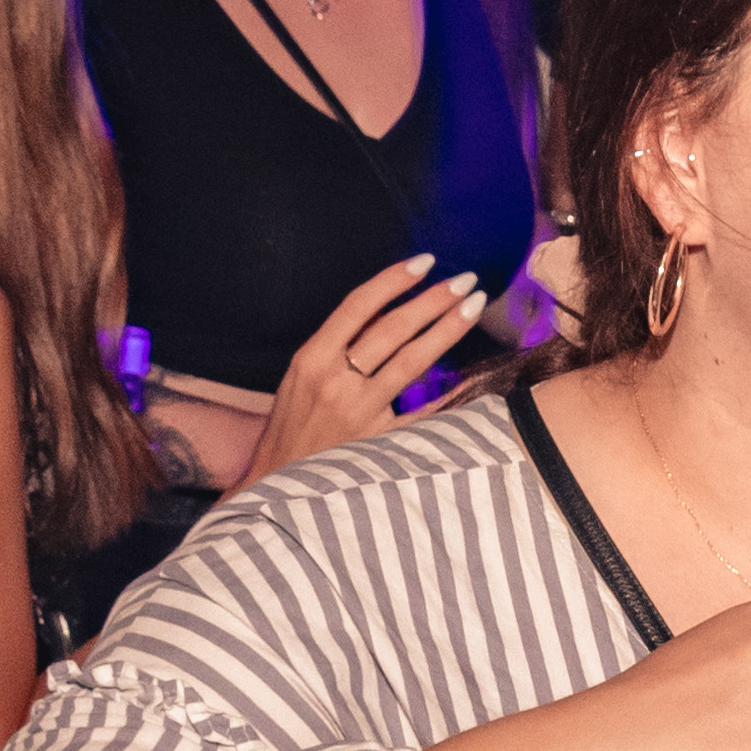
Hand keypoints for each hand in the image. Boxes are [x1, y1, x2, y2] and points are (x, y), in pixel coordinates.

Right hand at [236, 256, 484, 488]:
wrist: (277, 488)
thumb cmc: (292, 428)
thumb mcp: (301, 377)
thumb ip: (339, 345)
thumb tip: (388, 312)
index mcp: (311, 358)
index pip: (358, 306)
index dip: (393, 280)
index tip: (425, 262)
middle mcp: (335, 381)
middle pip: (392, 329)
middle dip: (432, 300)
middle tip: (465, 280)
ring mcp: (358, 413)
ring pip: (411, 361)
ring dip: (446, 330)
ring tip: (472, 307)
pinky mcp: (377, 443)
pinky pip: (421, 413)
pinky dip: (447, 394)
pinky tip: (473, 375)